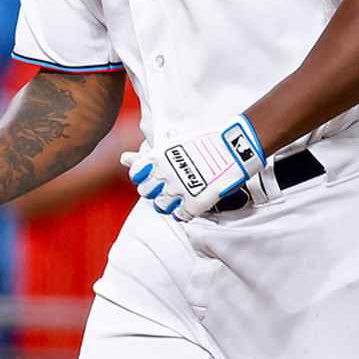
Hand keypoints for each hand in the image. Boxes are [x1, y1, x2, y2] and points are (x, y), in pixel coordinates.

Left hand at [121, 116, 265, 222]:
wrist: (235, 146)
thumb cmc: (205, 143)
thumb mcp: (173, 145)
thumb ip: (147, 157)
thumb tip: (123, 159)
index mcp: (159, 157)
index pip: (136, 176)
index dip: (144, 178)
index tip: (156, 176)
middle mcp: (166, 173)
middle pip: (146, 193)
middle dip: (155, 191)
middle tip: (171, 186)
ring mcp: (180, 189)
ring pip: (161, 207)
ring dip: (169, 204)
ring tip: (182, 196)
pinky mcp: (196, 202)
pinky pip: (181, 216)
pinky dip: (184, 212)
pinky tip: (192, 203)